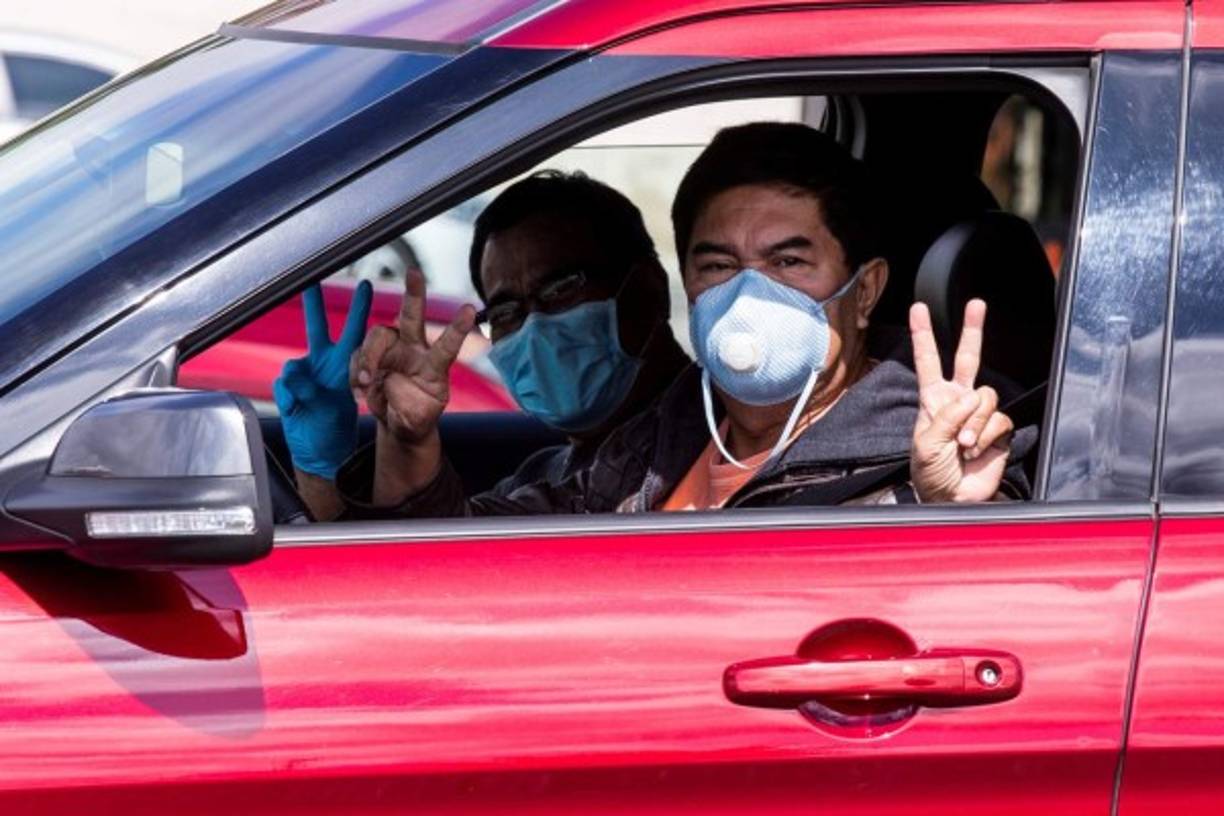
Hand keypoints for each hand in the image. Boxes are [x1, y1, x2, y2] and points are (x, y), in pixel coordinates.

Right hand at [272, 281, 371, 478]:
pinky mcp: (286, 388)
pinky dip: (290, 399)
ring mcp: (303, 375)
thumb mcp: (341, 407)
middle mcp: (323, 363)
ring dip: (300, 385)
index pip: (354, 331)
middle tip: (312, 278)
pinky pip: (284, 386)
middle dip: (314, 303)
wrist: (319, 450)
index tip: (366, 284)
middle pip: (317, 327)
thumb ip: (322, 390)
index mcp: (345, 365)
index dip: (359, 309)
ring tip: (307, 403)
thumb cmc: (336, 426)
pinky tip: (297, 408)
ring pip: (293, 365)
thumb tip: (296, 378)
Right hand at [351, 268, 475, 446]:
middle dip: (414, 294)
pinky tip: (360, 391)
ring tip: (365, 383)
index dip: (457, 329)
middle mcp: (414, 350)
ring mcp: (391, 350)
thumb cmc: (416, 417)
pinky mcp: (371, 356)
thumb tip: (391, 381)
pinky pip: (357, 355)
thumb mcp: (419, 421)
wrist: (399, 421)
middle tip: (414, 273)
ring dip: (367, 358)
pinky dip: (354, 373)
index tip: (470, 309)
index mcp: (434, 366)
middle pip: (412, 317)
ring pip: (376, 335)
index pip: (447, 346)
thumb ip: (408, 405)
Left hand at [909, 299, 1013, 502]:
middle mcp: (957, 401)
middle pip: (968, 358)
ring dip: (975, 421)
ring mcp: (979, 414)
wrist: (951, 499)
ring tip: (963, 444)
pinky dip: (987, 435)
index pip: (927, 361)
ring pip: (986, 395)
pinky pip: (999, 419)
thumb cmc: (930, 473)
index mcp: (933, 400)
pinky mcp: (998, 431)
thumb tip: (971, 397)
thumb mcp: (926, 443)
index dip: (923, 335)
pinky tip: (976, 449)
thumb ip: (947, 416)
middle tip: (976, 304)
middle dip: (972, 330)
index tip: (919, 308)